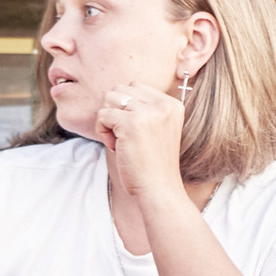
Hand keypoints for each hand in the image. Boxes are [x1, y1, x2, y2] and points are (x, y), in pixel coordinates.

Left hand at [97, 82, 188, 213]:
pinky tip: (116, 147)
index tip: (133, 130)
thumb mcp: (158, 129)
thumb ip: (144, 109)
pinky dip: (102, 131)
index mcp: (172, 104)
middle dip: (114, 110)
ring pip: (109, 99)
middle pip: (120, 89)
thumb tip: (113, 94)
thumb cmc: (154, 164)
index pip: (136, 86)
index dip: (126, 107)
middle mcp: (163, 105)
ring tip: (119, 141)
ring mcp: (148, 112)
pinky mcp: (131, 123)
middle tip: (123, 135)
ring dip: (107, 120)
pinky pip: (102, 115)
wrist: (159, 189)